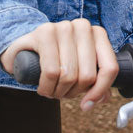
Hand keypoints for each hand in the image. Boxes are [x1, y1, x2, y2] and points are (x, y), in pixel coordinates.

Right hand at [0, 19, 118, 108]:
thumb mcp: (78, 70)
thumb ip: (95, 83)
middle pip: (87, 76)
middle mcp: (83, 27)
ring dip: (58, 92)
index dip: (100, 91)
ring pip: (69, 75)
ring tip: (51, 90)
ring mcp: (64, 27)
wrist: (22, 49)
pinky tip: (43, 88)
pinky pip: (51, 72)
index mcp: (97, 34)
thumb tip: (105, 98)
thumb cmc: (54, 60)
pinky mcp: (45, 32)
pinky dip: (46, 87)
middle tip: (61, 94)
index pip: (110, 68)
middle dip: (73, 93)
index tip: (87, 104)